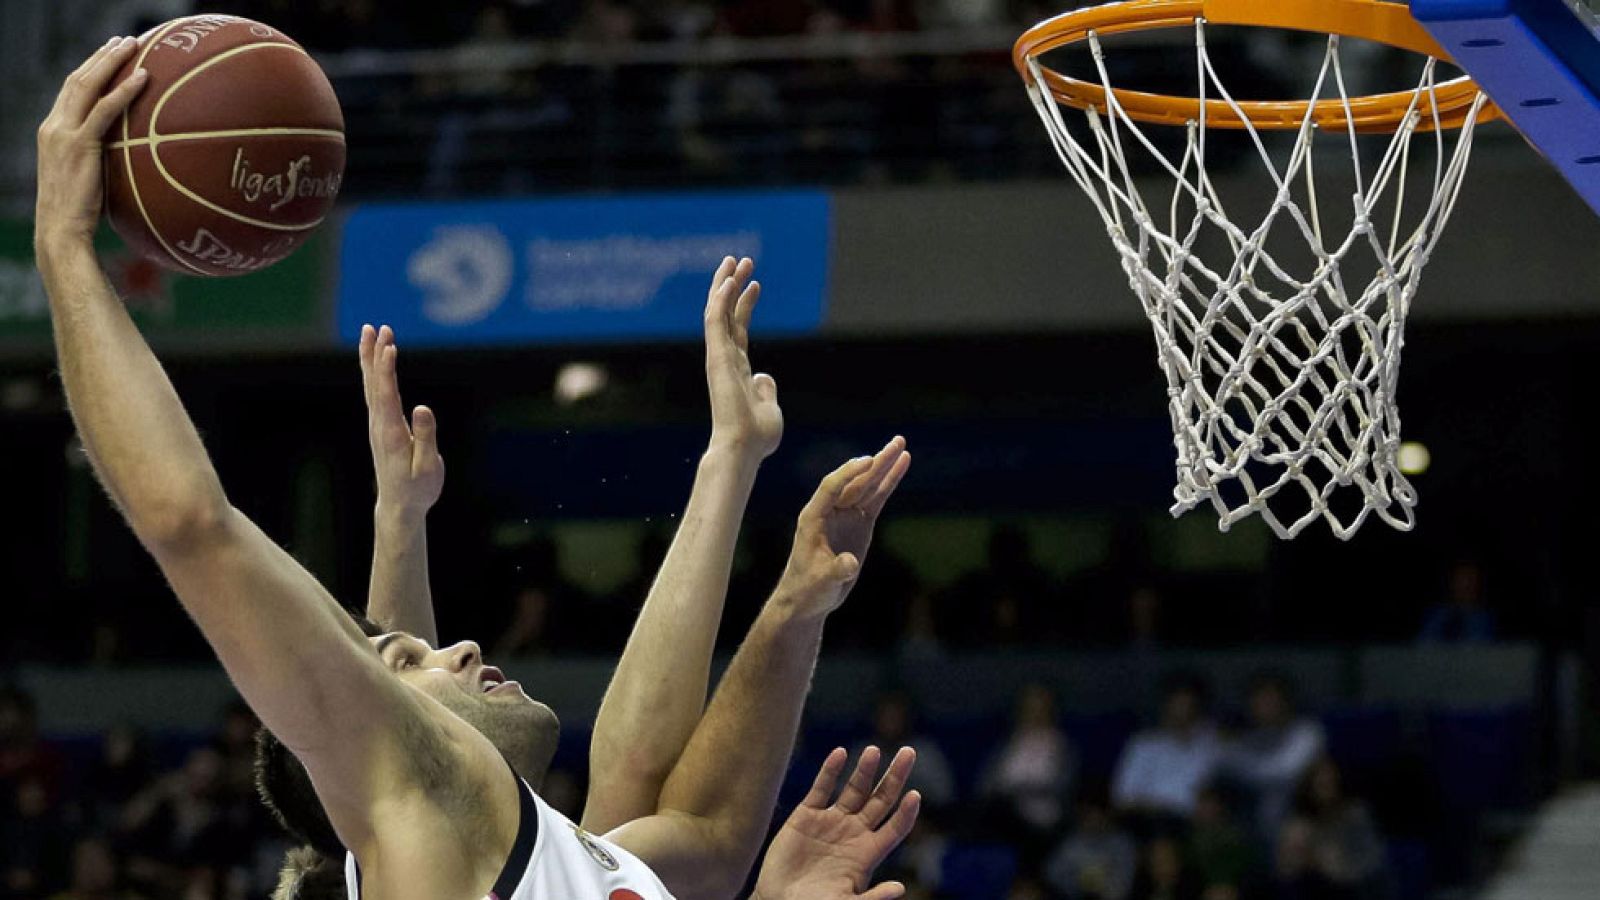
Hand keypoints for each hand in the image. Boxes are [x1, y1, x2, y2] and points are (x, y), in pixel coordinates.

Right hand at [35, 37, 147, 247]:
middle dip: (101, 57)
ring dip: (111, 62)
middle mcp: (54, 126)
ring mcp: (63, 133)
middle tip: (124, 41)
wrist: (60, 230)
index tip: (110, 55)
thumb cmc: (79, 214)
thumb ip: (100, 158)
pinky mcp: (79, 145)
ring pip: (88, 85)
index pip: (72, 91)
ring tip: (134, 46)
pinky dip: (124, 91)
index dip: (90, 69)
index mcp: (53, 131)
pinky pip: (105, 110)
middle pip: (78, 79)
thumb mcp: (87, 177)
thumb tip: (133, 155)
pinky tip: (143, 77)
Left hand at [359, 325, 443, 519]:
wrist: (400, 505)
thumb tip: (422, 408)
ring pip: (371, 384)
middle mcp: (379, 425)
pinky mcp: (381, 424)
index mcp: (391, 434)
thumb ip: (425, 437)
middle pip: (374, 383)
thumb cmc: (418, 489)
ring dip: (371, 357)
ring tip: (372, 332)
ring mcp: (377, 424)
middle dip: (376, 354)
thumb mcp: (427, 468)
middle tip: (378, 328)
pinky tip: (376, 358)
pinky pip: (374, 391)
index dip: (386, 370)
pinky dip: (374, 371)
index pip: (386, 395)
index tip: (389, 346)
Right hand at [704, 256, 781, 459]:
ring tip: (736, 260)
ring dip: (725, 284)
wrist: (744, 447)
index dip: (746, 305)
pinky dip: (721, 298)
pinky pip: (716, 320)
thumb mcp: (769, 408)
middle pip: (726, 314)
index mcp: (737, 371)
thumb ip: (766, 390)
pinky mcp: (716, 357)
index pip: (739, 330)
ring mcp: (719, 357)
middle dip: (732, 286)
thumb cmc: (757, 437)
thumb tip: (764, 376)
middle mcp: (725, 360)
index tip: (755, 284)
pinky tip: (730, 278)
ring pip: (717, 312)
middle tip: (741, 261)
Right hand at [753, 746, 920, 899]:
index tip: (916, 795)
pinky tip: (840, 754)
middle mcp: (854, 832)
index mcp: (868, 853)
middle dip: (895, 776)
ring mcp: (831, 821)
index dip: (906, 812)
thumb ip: (871, 898)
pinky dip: (830, 771)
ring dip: (865, 769)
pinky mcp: (806, 815)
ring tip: (874, 750)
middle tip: (909, 752)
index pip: (895, 827)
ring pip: (854, 789)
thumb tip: (900, 889)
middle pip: (881, 799)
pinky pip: (821, 788)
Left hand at [776, 438, 909, 617]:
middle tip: (897, 442)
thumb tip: (851, 564)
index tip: (869, 460)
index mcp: (813, 516)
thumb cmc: (807, 589)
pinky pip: (876, 499)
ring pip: (868, 485)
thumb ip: (836, 571)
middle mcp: (830, 510)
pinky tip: (901, 465)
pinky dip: (889, 483)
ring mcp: (846, 514)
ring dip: (884, 466)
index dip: (850, 473)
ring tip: (902, 446)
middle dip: (875, 462)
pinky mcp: (859, 523)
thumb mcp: (821, 582)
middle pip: (855, 480)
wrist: (808, 598)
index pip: (832, 487)